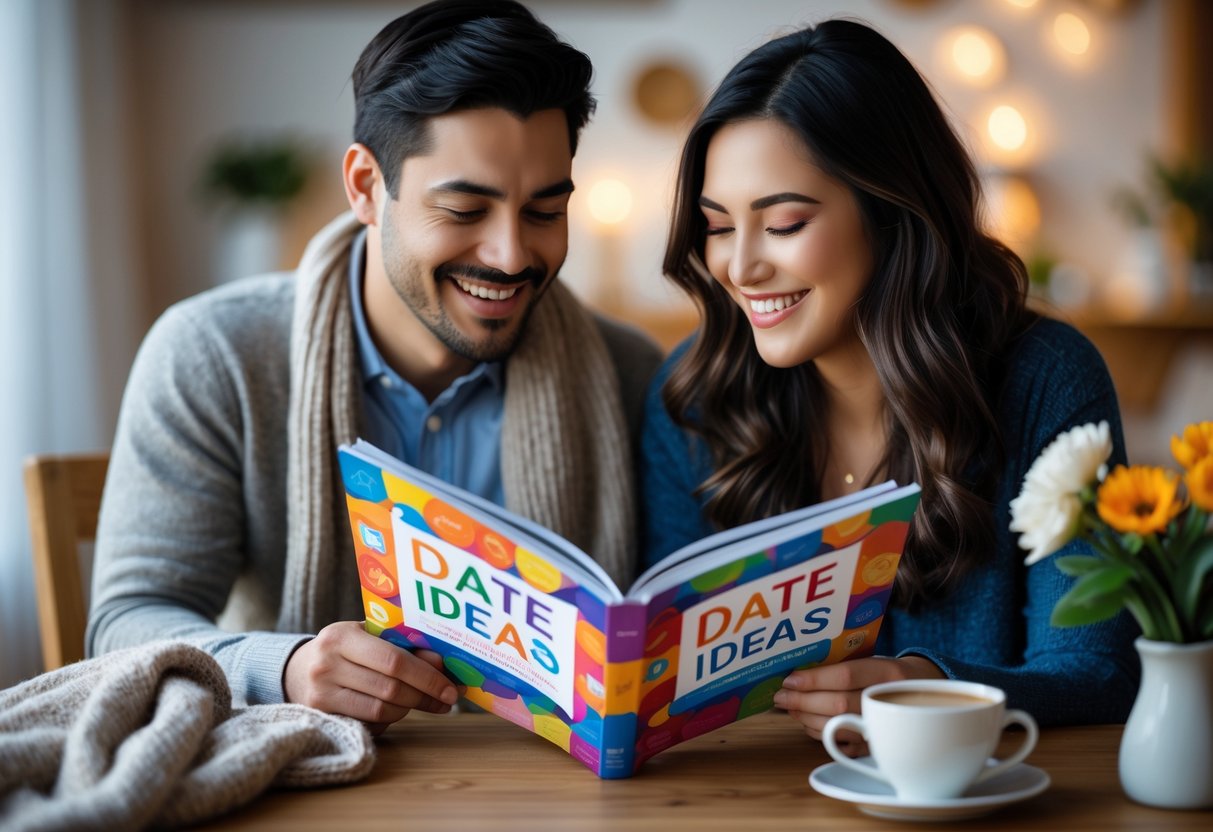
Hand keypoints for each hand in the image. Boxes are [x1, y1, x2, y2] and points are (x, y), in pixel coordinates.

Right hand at [283, 621, 457, 732]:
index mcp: (342, 636)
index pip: (394, 660)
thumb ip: (404, 646)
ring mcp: (321, 693)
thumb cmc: (345, 650)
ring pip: (380, 710)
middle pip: (390, 688)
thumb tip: (442, 662)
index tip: (450, 688)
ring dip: (409, 709)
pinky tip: (395, 711)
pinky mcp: (320, 716)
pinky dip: (388, 720)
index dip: (427, 677)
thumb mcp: (370, 637)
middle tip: (446, 700)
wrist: (297, 670)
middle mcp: (327, 664)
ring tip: (422, 702)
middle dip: (424, 696)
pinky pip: (367, 723)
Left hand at [772, 656, 944, 755]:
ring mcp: (887, 727)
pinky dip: (821, 734)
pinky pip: (843, 744)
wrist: (929, 693)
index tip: (789, 680)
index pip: (844, 676)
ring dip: (807, 719)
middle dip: (803, 702)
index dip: (814, 679)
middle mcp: (889, 700)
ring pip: (838, 727)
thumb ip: (845, 664)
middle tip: (781, 696)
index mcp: (888, 672)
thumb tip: (799, 671)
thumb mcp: (876, 660)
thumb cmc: (891, 673)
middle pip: (838, 705)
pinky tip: (808, 723)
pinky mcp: (882, 747)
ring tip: (790, 708)